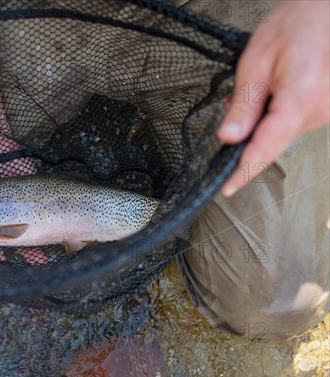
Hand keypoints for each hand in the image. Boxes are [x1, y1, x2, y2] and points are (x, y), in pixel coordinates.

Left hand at [217, 1, 329, 196]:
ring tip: (266, 81)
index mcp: (300, 100)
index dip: (243, 171)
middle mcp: (320, 111)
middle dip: (248, 129)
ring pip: (281, 131)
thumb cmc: (297, 24)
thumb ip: (243, 104)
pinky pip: (293, 121)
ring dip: (263, 117)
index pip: (265, 147)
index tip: (228, 187)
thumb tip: (228, 137)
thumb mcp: (256, 61)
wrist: (328, 10)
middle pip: (271, 140)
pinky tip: (277, 86)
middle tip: (241, 96)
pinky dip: (277, 111)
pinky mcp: (326, 109)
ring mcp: (327, 112)